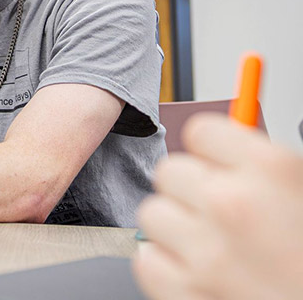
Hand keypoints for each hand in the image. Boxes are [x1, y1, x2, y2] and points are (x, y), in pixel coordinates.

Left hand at [134, 112, 302, 299]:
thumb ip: (264, 168)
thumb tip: (228, 148)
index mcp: (271, 170)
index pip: (201, 131)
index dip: (211, 150)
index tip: (219, 164)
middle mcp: (231, 203)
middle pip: (169, 170)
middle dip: (190, 188)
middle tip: (219, 211)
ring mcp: (206, 251)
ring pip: (152, 213)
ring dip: (175, 227)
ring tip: (211, 244)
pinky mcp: (186, 293)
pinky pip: (145, 260)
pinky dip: (165, 266)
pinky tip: (196, 271)